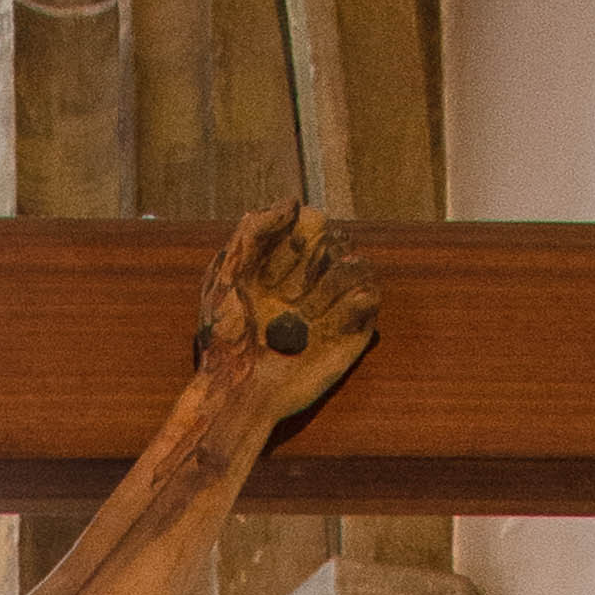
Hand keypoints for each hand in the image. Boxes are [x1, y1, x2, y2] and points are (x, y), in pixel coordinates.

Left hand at [194, 204, 376, 420]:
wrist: (237, 393)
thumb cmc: (223, 339)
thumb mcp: (225, 276)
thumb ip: (253, 233)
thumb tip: (293, 202)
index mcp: (283, 266)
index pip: (311, 224)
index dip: (294, 242)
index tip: (269, 275)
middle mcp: (310, 283)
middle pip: (337, 240)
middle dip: (312, 263)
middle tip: (286, 297)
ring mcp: (332, 308)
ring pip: (359, 264)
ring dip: (332, 283)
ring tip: (305, 315)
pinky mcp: (350, 335)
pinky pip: (371, 297)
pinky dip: (353, 300)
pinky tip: (321, 322)